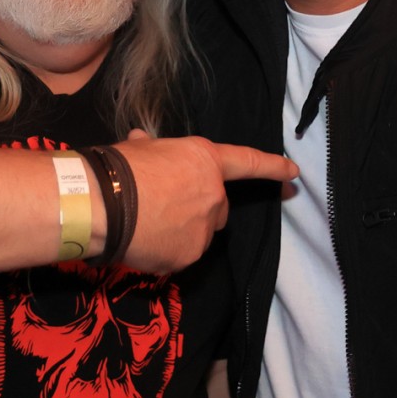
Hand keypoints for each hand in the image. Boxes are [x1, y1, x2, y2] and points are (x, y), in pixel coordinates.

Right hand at [112, 130, 297, 273]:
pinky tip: (143, 240)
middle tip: (162, 204)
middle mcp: (214, 195)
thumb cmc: (120, 168)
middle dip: (197, 207)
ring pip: (199, 233)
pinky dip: (166, 250)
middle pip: (216, 207)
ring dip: (182, 229)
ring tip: (146, 223)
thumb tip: (140, 142)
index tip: (293, 173)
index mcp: (205, 160)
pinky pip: (181, 254)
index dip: (272, 167)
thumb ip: (151, 150)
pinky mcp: (189, 255)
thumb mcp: (138, 149)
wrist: (103, 204)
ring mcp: (204, 228)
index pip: (248, 162)